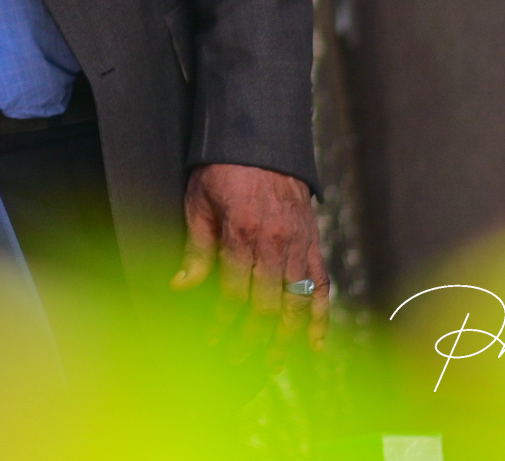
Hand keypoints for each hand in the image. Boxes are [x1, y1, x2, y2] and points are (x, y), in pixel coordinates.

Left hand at [175, 162, 328, 346]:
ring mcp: (300, 245)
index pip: (234, 291)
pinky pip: (322, 286)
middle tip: (239, 362)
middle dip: (252, 338)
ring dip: (285, 337)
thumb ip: (196, 248)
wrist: (261, 140)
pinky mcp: (314, 243)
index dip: (224, 320)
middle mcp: (275, 243)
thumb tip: (181, 286)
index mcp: (242, 232)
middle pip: (266, 304)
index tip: (214, 341)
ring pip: (296, 302)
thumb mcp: (199, 202)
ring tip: (274, 364)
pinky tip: (316, 344)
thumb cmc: (222, 169)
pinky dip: (321, 316)